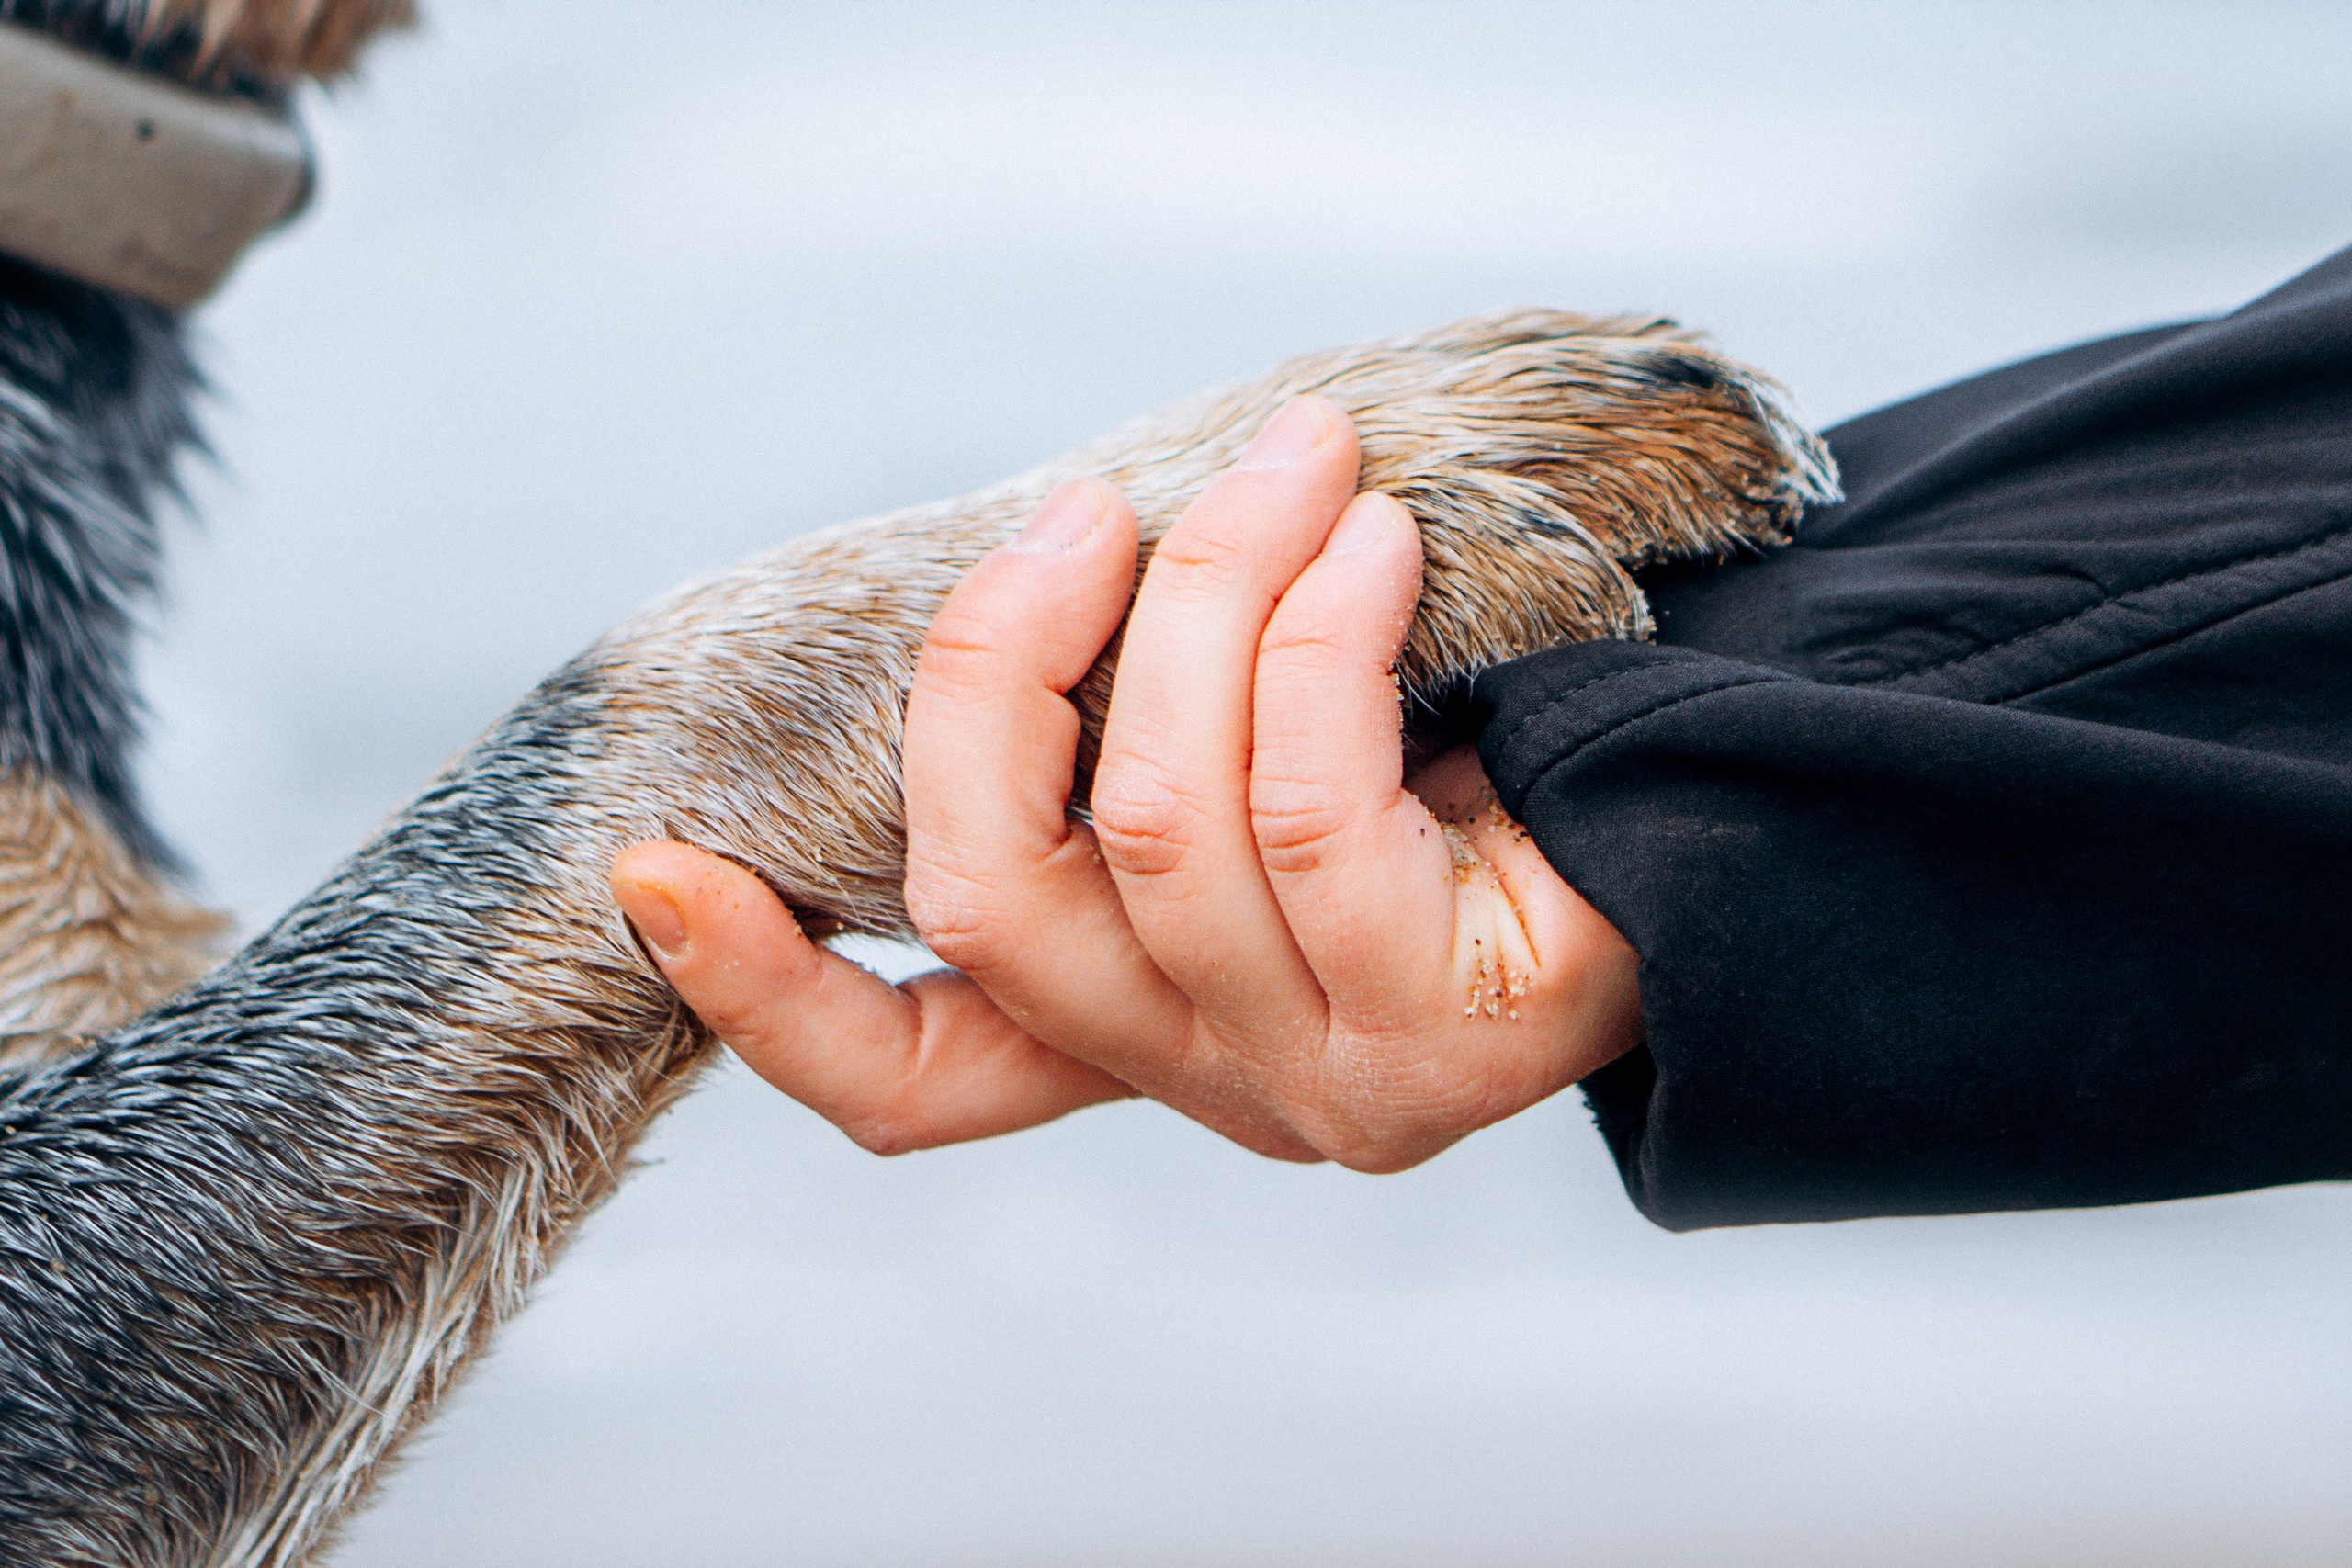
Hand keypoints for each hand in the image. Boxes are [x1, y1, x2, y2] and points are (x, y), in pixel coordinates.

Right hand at [610, 396, 1642, 1169]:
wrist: (1741, 811)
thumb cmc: (1481, 747)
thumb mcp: (1267, 737)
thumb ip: (1138, 716)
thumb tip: (1038, 567)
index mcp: (1131, 1029)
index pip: (907, 1081)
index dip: (766, 993)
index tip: (660, 862)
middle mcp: (1202, 1079)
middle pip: (991, 899)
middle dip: (1005, 666)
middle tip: (1092, 512)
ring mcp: (1319, 1082)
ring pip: (1152, 828)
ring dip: (1206, 597)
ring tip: (1297, 465)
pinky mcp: (1446, 1044)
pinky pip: (1309, 807)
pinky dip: (1317, 637)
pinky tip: (1376, 539)